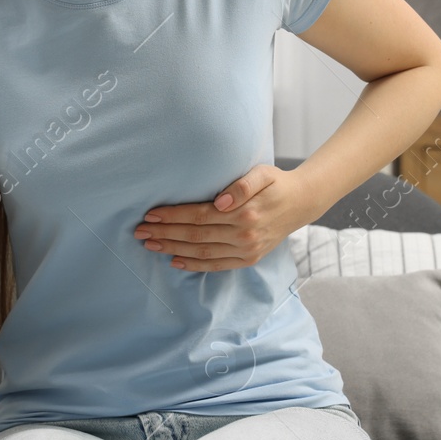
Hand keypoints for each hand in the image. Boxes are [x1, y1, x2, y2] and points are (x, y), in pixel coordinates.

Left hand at [133, 164, 322, 270]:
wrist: (301, 203)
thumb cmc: (275, 184)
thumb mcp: (263, 174)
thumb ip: (243, 185)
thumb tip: (221, 201)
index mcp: (245, 213)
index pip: (199, 215)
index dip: (172, 216)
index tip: (150, 214)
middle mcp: (244, 235)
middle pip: (195, 236)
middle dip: (165, 234)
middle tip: (140, 231)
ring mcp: (246, 250)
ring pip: (202, 253)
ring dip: (173, 250)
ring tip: (150, 245)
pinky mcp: (248, 259)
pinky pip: (216, 266)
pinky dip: (193, 266)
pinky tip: (174, 261)